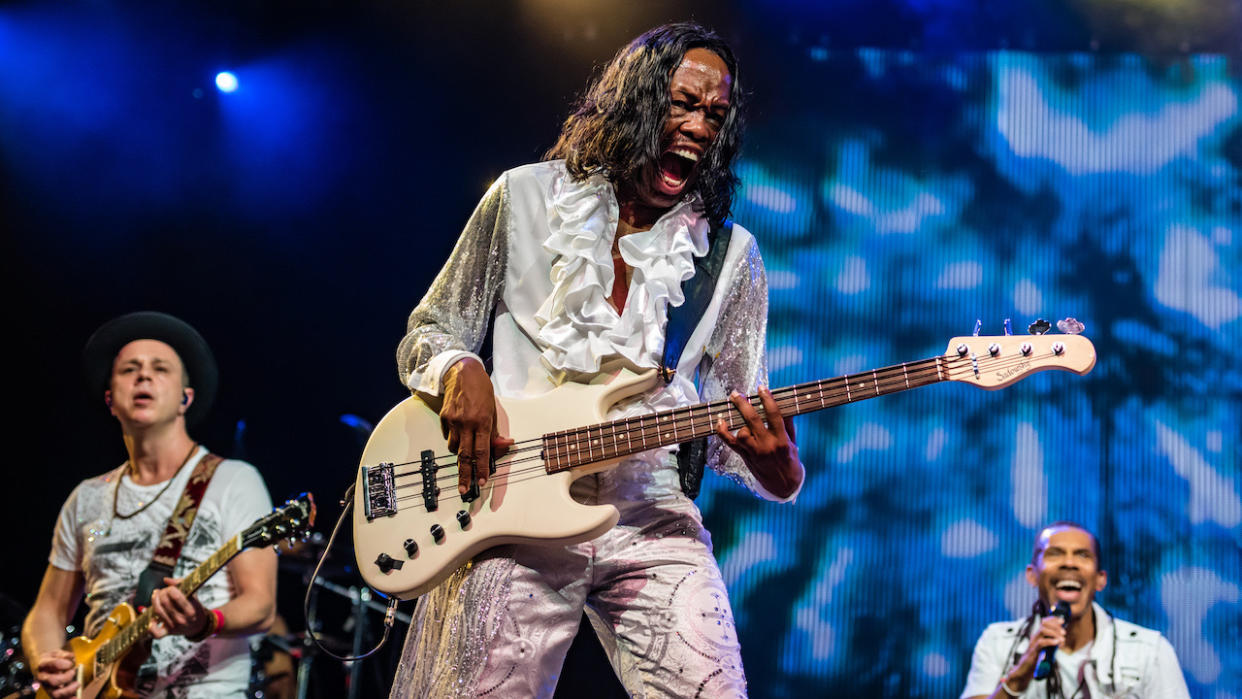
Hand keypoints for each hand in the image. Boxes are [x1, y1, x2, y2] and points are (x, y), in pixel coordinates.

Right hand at [34, 649, 77, 698]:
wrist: (40, 666)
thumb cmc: (50, 659)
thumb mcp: (55, 653)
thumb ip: (63, 654)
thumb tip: (71, 657)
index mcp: (43, 665)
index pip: (53, 664)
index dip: (63, 664)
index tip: (70, 663)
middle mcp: (43, 678)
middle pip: (53, 681)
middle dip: (67, 677)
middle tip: (73, 672)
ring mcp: (47, 687)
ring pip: (55, 694)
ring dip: (69, 690)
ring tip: (77, 684)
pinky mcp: (52, 693)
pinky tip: (75, 698)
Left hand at [148, 578, 208, 638]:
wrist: (197, 625)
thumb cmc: (193, 606)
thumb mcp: (192, 594)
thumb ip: (180, 583)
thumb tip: (165, 579)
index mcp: (190, 609)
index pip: (175, 596)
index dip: (170, 589)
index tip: (170, 588)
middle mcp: (182, 620)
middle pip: (164, 603)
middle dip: (161, 593)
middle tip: (162, 591)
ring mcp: (174, 627)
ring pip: (158, 612)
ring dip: (154, 601)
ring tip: (155, 596)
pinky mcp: (167, 633)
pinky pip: (156, 633)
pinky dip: (151, 626)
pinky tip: (152, 619)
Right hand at [440, 358, 512, 494]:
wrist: (462, 372)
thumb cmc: (482, 390)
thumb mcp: (493, 410)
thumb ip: (495, 431)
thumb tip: (503, 446)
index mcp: (482, 421)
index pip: (482, 451)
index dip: (481, 468)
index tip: (481, 480)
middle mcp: (466, 423)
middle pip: (464, 455)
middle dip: (464, 475)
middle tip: (464, 489)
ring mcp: (452, 421)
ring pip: (454, 447)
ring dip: (460, 454)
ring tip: (465, 451)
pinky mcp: (443, 418)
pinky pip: (448, 436)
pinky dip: (454, 439)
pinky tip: (459, 431)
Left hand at [716, 387, 801, 498]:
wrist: (783, 485)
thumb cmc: (789, 461)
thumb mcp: (793, 442)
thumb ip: (787, 424)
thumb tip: (784, 405)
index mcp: (782, 440)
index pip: (774, 416)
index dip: (767, 400)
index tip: (761, 388)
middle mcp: (767, 446)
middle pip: (753, 421)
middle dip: (743, 404)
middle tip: (736, 394)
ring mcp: (755, 452)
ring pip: (741, 432)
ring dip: (738, 421)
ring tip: (737, 412)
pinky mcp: (745, 457)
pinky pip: (731, 443)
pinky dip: (723, 432)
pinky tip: (720, 422)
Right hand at [1006, 615, 1066, 690]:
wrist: (1025, 669)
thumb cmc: (1036, 660)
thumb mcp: (1045, 649)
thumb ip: (1051, 643)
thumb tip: (1062, 638)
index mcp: (1038, 635)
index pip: (1044, 622)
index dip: (1053, 619)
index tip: (1062, 621)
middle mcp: (1035, 637)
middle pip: (1044, 624)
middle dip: (1056, 626)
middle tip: (1064, 633)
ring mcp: (1033, 643)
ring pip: (1043, 631)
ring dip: (1054, 633)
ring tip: (1062, 639)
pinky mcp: (1033, 651)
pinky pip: (1041, 643)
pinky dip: (1050, 641)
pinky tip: (1057, 643)